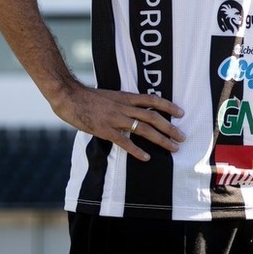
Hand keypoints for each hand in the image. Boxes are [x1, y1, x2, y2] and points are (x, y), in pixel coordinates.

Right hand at [56, 84, 185, 161]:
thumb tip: (133, 110)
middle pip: (153, 117)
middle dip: (170, 128)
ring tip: (173, 148)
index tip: (181, 113)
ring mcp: (116, 118)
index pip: (153, 100)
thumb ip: (122, 102)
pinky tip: (146, 158)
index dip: (168, 106)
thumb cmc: (88, 97)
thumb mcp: (110, 95)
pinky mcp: (105, 130)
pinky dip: (136, 150)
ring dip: (161, 139)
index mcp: (126, 97)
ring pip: (144, 129)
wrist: (69, 96)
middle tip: (182, 137)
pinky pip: (125, 141)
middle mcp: (124, 107)